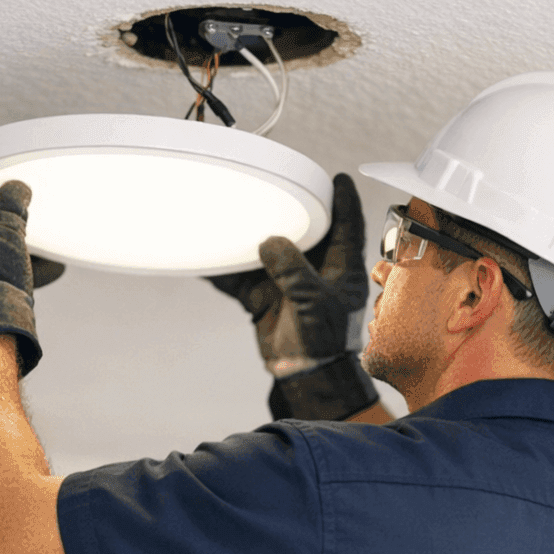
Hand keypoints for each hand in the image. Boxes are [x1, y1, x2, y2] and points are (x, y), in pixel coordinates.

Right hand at [208, 173, 367, 377]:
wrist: (303, 376)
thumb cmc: (323, 342)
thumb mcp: (313, 302)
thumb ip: (293, 271)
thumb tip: (269, 241)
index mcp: (340, 267)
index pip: (347, 226)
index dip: (344, 199)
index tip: (340, 177)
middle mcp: (314, 269)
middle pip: (305, 230)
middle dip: (292, 209)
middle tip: (282, 183)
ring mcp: (287, 282)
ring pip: (267, 250)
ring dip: (250, 236)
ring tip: (234, 212)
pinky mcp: (264, 296)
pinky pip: (241, 278)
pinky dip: (223, 270)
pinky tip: (206, 259)